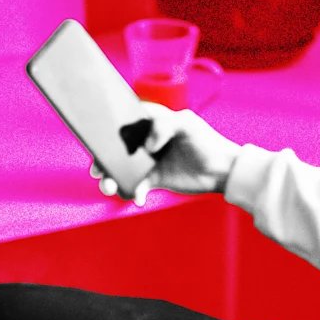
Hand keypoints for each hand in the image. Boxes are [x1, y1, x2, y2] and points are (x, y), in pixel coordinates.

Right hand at [91, 101, 240, 205]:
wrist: (222, 170)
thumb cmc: (206, 142)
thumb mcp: (187, 124)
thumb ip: (165, 125)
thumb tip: (148, 145)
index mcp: (151, 121)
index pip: (123, 122)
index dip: (106, 130)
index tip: (96, 140)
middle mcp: (146, 140)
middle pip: (116, 148)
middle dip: (103, 159)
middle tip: (98, 171)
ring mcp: (148, 160)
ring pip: (121, 168)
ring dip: (111, 178)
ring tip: (110, 188)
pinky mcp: (153, 179)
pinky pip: (135, 186)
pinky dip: (133, 192)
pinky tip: (138, 198)